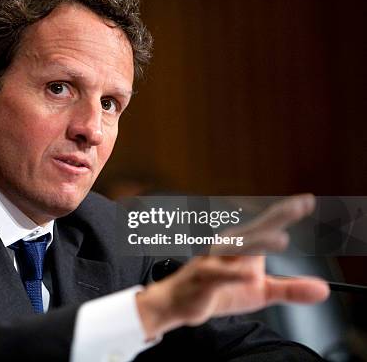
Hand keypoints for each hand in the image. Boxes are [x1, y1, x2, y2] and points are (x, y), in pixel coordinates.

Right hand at [136, 194, 330, 339]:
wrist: (178, 303)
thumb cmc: (217, 291)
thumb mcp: (260, 292)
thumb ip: (290, 289)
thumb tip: (324, 289)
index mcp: (242, 245)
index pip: (267, 225)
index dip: (286, 212)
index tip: (308, 200)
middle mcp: (228, 246)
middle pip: (256, 229)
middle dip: (277, 216)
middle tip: (301, 204)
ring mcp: (214, 261)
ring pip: (236, 247)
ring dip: (257, 242)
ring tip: (281, 240)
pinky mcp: (204, 279)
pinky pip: (219, 274)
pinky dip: (233, 274)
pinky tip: (248, 275)